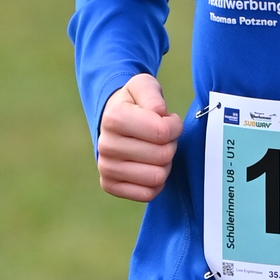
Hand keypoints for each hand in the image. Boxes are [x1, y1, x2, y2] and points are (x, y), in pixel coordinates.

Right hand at [97, 73, 182, 200]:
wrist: (114, 121)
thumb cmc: (134, 103)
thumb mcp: (143, 86)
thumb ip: (152, 94)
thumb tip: (159, 113)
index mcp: (114, 118)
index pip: (162, 132)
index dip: (174, 126)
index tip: (168, 120)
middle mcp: (105, 145)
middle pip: (163, 156)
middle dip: (170, 145)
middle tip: (161, 137)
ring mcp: (106, 168)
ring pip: (157, 177)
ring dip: (164, 164)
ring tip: (155, 151)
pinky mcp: (109, 185)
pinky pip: (148, 194)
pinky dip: (156, 182)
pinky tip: (149, 167)